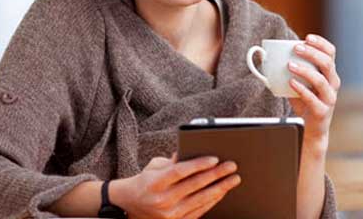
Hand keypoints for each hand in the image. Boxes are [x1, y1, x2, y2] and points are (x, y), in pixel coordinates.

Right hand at [112, 154, 240, 218]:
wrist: (129, 206)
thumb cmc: (145, 182)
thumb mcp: (154, 167)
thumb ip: (172, 161)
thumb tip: (191, 150)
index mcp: (155, 182)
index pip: (180, 171)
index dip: (198, 165)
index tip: (215, 159)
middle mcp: (162, 200)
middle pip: (194, 185)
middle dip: (216, 175)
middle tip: (231, 166)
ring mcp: (170, 214)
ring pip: (200, 199)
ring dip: (220, 188)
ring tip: (233, 179)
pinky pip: (199, 211)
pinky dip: (212, 201)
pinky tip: (222, 192)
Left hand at [287, 34, 340, 147]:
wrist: (311, 130)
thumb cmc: (305, 103)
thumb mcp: (300, 83)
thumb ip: (291, 71)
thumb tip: (268, 57)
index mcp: (329, 74)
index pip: (331, 53)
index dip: (321, 44)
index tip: (307, 38)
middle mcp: (333, 84)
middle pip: (328, 64)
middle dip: (312, 53)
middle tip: (296, 48)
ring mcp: (329, 98)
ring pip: (322, 80)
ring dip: (305, 70)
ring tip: (290, 65)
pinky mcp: (322, 111)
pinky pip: (313, 99)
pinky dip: (301, 89)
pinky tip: (291, 83)